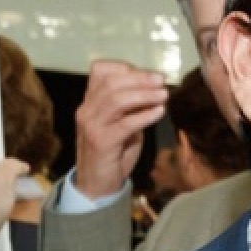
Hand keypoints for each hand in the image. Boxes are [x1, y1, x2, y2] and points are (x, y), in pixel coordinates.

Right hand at [75, 59, 168, 202]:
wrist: (97, 182)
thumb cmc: (113, 152)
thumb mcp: (123, 124)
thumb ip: (133, 108)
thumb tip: (155, 90)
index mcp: (90, 101)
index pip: (101, 71)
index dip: (127, 68)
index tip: (150, 76)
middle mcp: (87, 109)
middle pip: (111, 83)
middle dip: (139, 79)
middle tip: (161, 81)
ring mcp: (91, 125)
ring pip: (116, 100)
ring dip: (144, 94)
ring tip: (163, 95)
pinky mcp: (101, 142)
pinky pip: (125, 123)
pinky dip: (144, 115)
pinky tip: (159, 112)